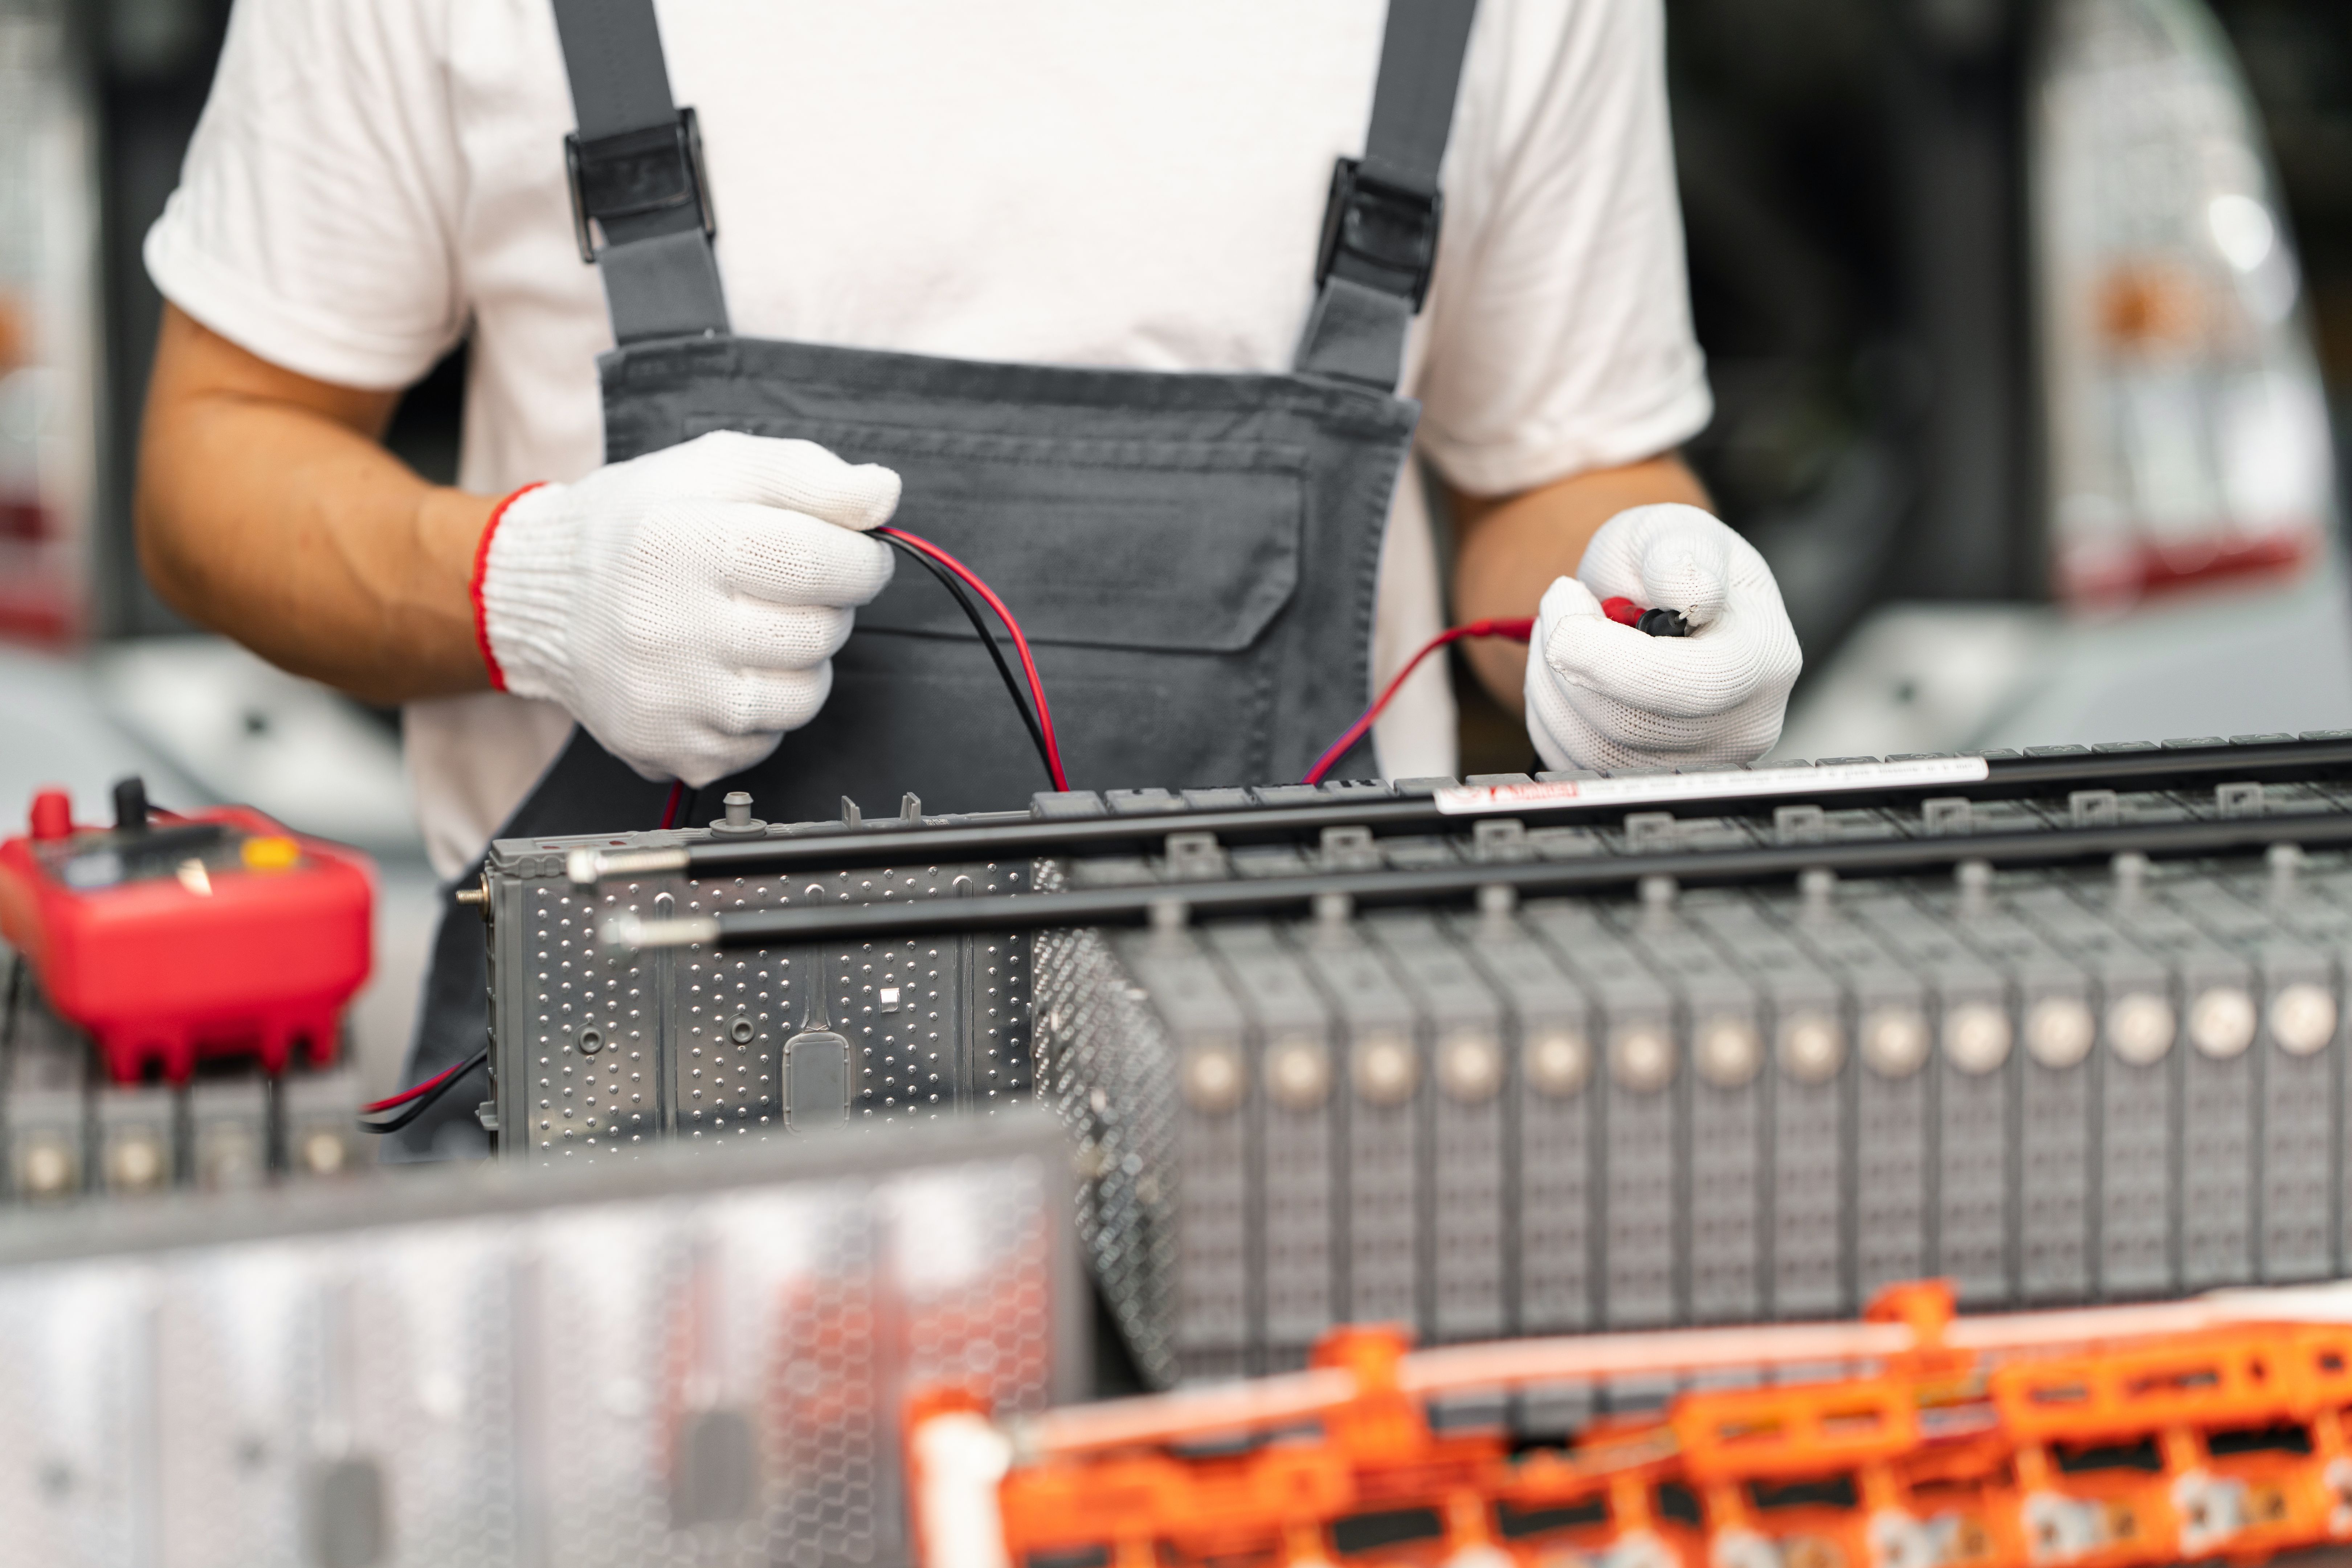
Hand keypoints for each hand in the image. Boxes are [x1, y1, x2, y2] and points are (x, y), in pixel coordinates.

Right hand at [474, 431, 898, 785]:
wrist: (547, 598)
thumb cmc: (641, 525)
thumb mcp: (719, 468)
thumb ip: (808, 475)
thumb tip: (881, 494)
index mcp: (674, 544)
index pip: (816, 562)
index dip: (860, 560)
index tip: (858, 554)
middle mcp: (661, 628)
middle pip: (817, 633)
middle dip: (828, 607)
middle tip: (789, 588)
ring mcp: (664, 699)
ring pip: (801, 698)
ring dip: (802, 661)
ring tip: (758, 628)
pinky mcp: (669, 749)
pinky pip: (766, 741)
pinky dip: (764, 708)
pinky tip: (724, 670)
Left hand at [1523, 503, 1800, 772]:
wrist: (1654, 602)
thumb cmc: (1669, 564)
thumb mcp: (1678, 531)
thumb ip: (1681, 553)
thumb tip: (1690, 594)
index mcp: (1763, 662)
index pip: (1692, 684)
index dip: (1611, 651)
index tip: (1565, 598)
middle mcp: (1740, 728)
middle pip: (1631, 722)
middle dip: (1572, 655)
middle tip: (1562, 600)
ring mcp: (1692, 763)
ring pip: (1592, 746)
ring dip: (1552, 680)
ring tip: (1564, 628)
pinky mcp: (1643, 777)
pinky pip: (1572, 758)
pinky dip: (1548, 708)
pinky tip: (1565, 666)